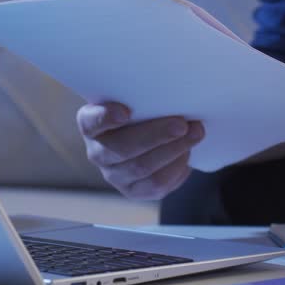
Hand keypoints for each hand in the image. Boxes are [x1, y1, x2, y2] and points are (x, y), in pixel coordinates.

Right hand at [77, 103, 204, 199]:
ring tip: (194, 134)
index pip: (90, 122)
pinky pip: (156, 185)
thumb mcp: (137, 100)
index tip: (125, 111)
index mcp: (91, 125)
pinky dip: (176, 168)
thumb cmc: (142, 111)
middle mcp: (97, 152)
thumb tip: (176, 93)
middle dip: (156, 136)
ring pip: (142, 168)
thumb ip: (145, 96)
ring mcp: (114, 176)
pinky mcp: (133, 192)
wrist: (149, 137)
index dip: (105, 118)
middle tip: (181, 124)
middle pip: (122, 149)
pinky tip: (187, 154)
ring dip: (173, 151)